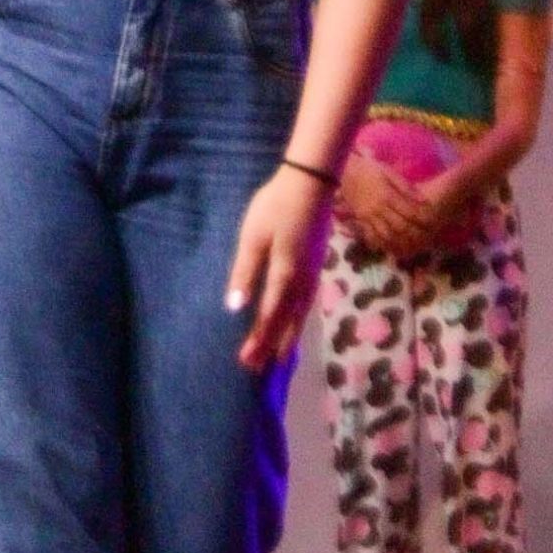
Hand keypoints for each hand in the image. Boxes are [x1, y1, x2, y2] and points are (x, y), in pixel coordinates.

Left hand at [225, 169, 333, 372]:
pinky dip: (299, 319)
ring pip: (301, 314)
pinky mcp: (317, 265)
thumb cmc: (275, 207)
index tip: (247, 362)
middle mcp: (302, 281)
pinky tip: (295, 322)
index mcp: (284, 275)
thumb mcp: (253, 237)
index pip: (269, 316)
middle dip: (272, 345)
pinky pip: (308, 303)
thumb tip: (235, 308)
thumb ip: (244, 273)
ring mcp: (313, 274)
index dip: (258, 340)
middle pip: (287, 321)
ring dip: (289, 336)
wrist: (311, 183)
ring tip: (281, 357)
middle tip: (260, 369)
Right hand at [336, 151, 432, 255]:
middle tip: (424, 238)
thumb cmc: (369, 169)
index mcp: (388, 196)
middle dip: (412, 234)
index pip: (409, 212)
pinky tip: (387, 247)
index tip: (431, 222)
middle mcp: (378, 209)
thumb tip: (423, 199)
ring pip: (385, 235)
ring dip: (398, 243)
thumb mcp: (388, 172)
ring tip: (409, 247)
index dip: (421, 219)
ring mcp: (367, 216)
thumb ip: (405, 187)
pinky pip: (369, 235)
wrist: (343, 170)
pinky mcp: (359, 219)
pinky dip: (379, 243)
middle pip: (399, 227)